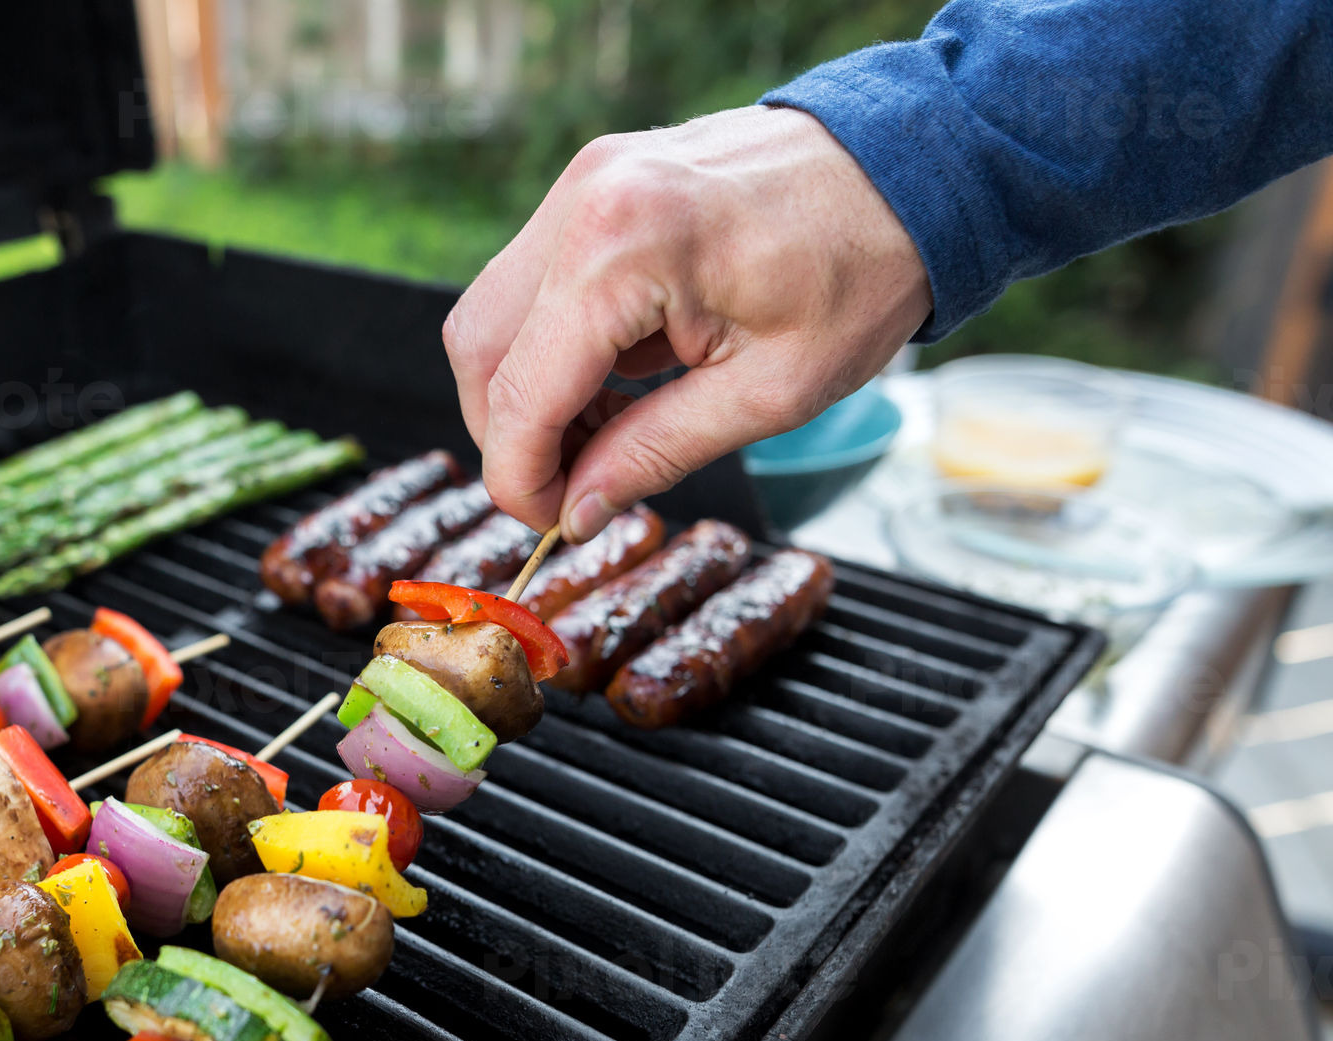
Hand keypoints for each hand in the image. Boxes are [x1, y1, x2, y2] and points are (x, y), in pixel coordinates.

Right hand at [443, 106, 932, 540]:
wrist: (912, 166)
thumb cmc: (861, 268)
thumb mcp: (769, 393)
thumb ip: (654, 454)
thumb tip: (576, 511)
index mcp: (624, 248)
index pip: (521, 391)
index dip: (521, 477)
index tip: (553, 524)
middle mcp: (584, 201)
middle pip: (479, 348)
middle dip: (511, 434)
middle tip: (573, 489)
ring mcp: (583, 184)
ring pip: (493, 315)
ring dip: (530, 391)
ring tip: (607, 435)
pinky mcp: (594, 185)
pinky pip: (534, 283)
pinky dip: (555, 347)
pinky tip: (618, 382)